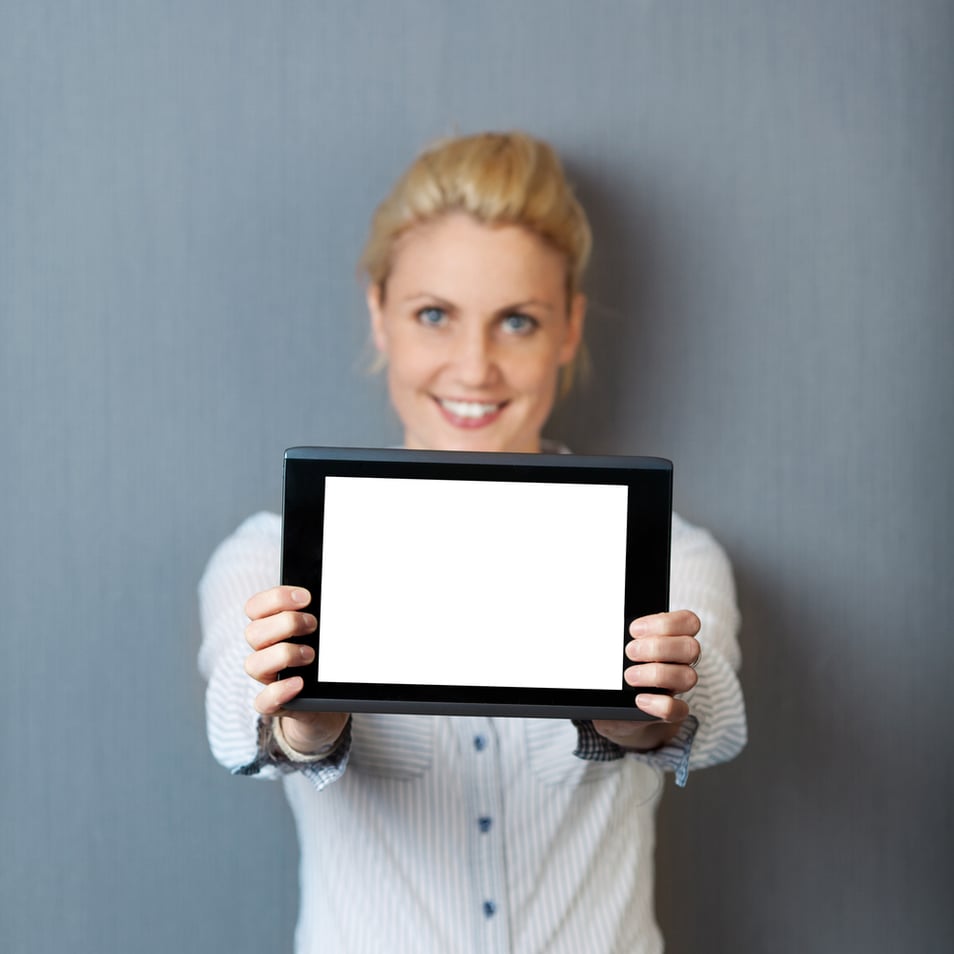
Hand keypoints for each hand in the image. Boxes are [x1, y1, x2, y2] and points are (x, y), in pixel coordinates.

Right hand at [244, 586, 348, 755]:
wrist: (329, 702)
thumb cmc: (324, 660)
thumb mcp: (324, 634)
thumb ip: (323, 615)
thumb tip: (342, 596)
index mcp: (271, 629)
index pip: (255, 607)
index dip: (276, 598)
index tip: (306, 597)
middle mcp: (264, 652)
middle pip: (253, 632)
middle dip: (286, 623)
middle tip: (314, 624)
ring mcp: (268, 679)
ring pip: (253, 664)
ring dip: (283, 654)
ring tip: (311, 655)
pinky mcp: (275, 705)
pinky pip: (263, 701)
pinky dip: (279, 691)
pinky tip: (299, 683)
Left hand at [592, 609, 700, 751]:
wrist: (616, 709)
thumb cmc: (618, 671)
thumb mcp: (617, 649)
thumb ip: (618, 636)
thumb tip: (601, 627)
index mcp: (672, 639)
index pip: (688, 622)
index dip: (665, 623)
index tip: (634, 629)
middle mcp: (680, 661)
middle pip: (691, 648)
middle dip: (658, 647)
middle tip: (630, 652)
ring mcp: (677, 687)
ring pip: (688, 677)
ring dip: (657, 674)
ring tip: (629, 676)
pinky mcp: (671, 712)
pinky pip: (678, 710)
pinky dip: (660, 704)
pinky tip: (640, 699)